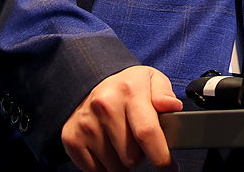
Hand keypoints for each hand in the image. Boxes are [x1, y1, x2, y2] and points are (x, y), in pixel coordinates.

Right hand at [61, 65, 184, 171]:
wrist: (92, 83)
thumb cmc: (127, 87)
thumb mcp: (151, 80)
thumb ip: (164, 94)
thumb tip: (172, 106)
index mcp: (129, 91)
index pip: (147, 132)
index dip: (161, 156)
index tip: (169, 166)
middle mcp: (105, 107)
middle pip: (132, 157)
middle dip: (141, 154)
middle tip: (138, 140)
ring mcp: (86, 124)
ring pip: (115, 167)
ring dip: (123, 161)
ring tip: (122, 141)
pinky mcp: (71, 138)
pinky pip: (95, 171)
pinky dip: (105, 165)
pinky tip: (107, 147)